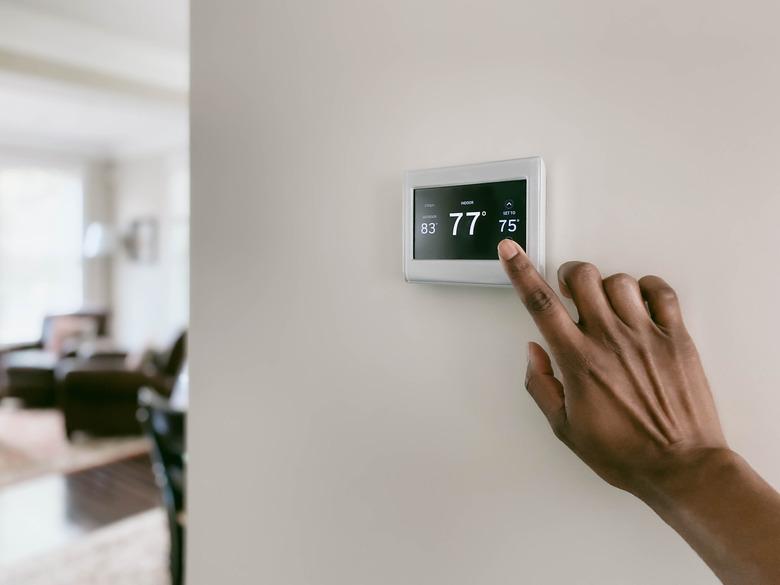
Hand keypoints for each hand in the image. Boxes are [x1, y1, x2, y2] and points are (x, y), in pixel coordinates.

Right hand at [497, 239, 726, 494]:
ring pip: (619, 280)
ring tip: (608, 306)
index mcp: (578, 361)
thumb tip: (534, 350)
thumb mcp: (565, 428)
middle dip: (569, 274)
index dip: (520, 271)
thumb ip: (541, 385)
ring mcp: (646, 335)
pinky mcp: (677, 337)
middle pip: (582, 277)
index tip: (510, 250)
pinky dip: (648, 288)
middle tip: (570, 290)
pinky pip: (662, 291)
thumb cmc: (624, 453)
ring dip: (606, 286)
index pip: (541, 303)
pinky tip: (641, 303)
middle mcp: (610, 340)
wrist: (682, 467)